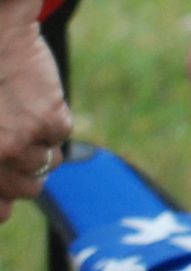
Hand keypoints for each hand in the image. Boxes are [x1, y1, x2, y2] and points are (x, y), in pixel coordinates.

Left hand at [0, 13, 69, 217]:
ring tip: (24, 119)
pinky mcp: (51, 119)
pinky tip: (36, 103)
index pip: (1, 210)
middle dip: (23, 174)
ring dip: (40, 147)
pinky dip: (53, 124)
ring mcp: (24, 140)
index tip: (6, 188)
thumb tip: (4, 207)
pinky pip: (61, 137)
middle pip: (28, 189)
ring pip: (48, 165)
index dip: (5, 201)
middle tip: (15, 145)